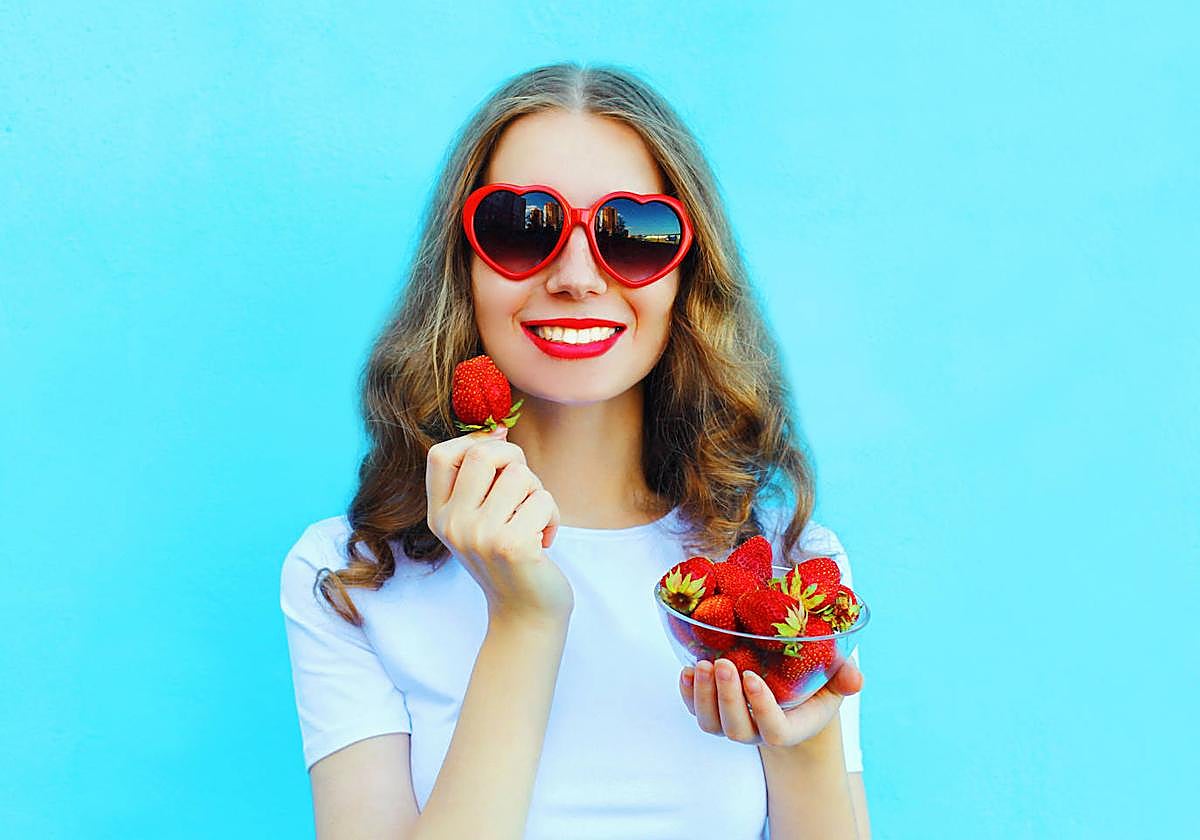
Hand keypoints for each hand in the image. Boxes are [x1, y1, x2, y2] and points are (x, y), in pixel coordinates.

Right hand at [425, 425, 572, 625]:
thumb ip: (481, 480)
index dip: (474, 443)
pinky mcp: (512, 545)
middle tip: (525, 488)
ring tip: (534, 521)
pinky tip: (544, 541)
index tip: (498, 459)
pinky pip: (543, 499)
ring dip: (538, 493)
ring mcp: (480, 536)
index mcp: (439, 515)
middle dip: (515, 460)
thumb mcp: (480, 519)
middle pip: (482, 454)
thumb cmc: (509, 558)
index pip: (440, 455)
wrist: (525, 614)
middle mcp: (453, 525)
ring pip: (520, 475)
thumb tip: (499, 431)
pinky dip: (553, 516)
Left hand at [679, 657, 863, 746]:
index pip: (774, 731)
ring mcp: (732, 723)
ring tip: (702, 664)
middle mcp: (757, 731)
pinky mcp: (713, 710)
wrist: (790, 691)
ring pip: (711, 723)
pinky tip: (686, 670)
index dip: (761, 709)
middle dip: (727, 698)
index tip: (753, 678)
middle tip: (724, 664)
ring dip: (703, 695)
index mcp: (789, 728)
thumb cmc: (815, 683)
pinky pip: (695, 710)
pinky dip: (687, 693)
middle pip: (736, 728)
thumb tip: (855, 679)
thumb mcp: (834, 677)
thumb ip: (845, 677)